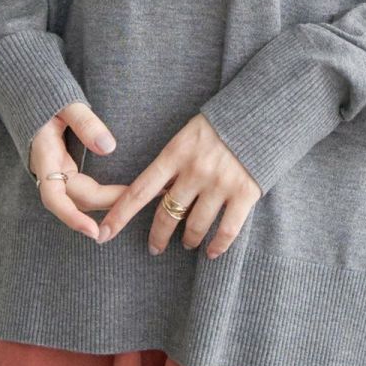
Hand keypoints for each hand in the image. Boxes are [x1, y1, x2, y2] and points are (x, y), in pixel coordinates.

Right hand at [28, 101, 125, 241]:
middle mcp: (49, 170)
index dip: (72, 217)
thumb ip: (85, 122)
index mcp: (44, 158)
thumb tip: (109, 147)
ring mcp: (57, 171)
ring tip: (137, 201)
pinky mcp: (65, 169)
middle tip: (141, 200)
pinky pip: (84, 188)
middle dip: (108, 204)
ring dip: (107, 202)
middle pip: (77, 199)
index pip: (54, 197)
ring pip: (82, 196)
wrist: (30, 92)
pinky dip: (103, 195)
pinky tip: (123, 194)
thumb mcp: (67, 104)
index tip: (93, 231)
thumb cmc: (46, 96)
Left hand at [95, 113, 261, 258]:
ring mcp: (220, 183)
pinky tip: (211, 252)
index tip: (103, 233)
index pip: (139, 190)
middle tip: (155, 247)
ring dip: (188, 240)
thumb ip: (173, 163)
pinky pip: (226, 230)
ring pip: (194, 226)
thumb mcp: (188, 135)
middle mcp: (195, 170)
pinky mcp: (244, 193)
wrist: (262, 113)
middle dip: (157, 236)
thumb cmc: (220, 125)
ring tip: (188, 243)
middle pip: (166, 214)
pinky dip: (217, 246)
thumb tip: (156, 193)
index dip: (119, 214)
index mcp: (175, 153)